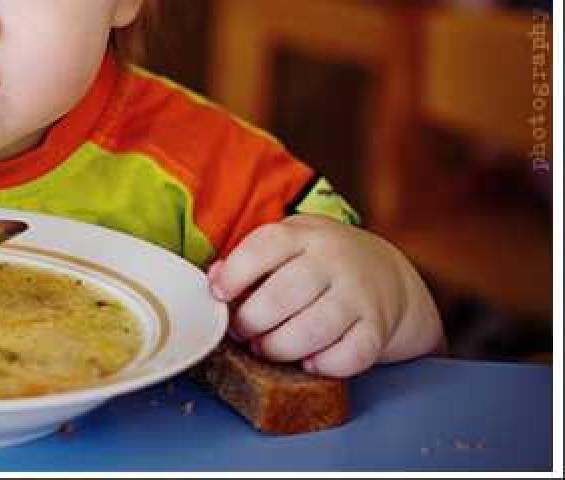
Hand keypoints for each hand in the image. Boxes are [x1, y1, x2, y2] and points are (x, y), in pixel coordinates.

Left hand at [206, 215, 443, 376]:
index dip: (235, 273)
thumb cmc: (318, 262)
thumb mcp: (287, 245)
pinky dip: (326, 365)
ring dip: (280, 347)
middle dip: (252, 321)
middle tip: (241, 332)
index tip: (218, 295)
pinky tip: (308, 363)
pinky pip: (352, 354)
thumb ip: (249, 260)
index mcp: (303, 235)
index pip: (265, 247)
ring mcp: (359, 294)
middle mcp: (334, 260)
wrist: (385, 273)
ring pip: (315, 328)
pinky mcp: (378, 327)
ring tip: (265, 349)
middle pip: (284, 294)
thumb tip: (214, 279)